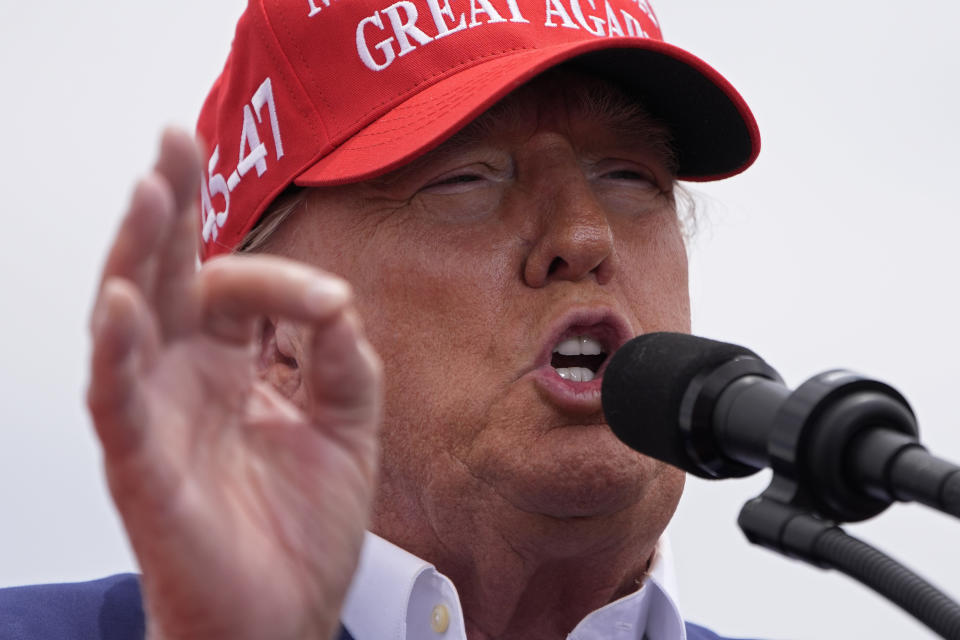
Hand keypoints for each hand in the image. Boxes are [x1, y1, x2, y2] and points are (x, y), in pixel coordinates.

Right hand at [87, 129, 381, 639]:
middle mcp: (187, 381)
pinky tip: (123, 299)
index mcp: (233, 368)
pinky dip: (117, 351)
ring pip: (130, 321)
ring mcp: (158, 418)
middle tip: (172, 140)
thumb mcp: (350, 433)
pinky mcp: (141, 466)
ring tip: (149, 191)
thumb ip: (348, 366)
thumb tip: (341, 305)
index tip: (330, 306)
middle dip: (170, 208)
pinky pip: (117, 401)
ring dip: (136, 255)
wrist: (284, 619)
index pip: (240, 290)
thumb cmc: (302, 533)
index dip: (281, 279)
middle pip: (167, 277)